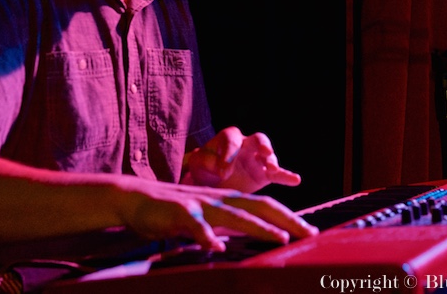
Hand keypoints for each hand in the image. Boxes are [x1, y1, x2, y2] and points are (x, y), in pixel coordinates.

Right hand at [120, 179, 317, 251]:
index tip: (311, 232)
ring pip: (234, 215)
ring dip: (259, 227)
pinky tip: (216, 247)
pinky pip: (195, 225)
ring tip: (280, 238)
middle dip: (287, 219)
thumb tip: (248, 242)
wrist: (135, 198)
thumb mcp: (205, 221)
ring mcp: (200, 204)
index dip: (288, 217)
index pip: (265, 206)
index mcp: (227, 201)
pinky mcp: (179, 213)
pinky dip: (206, 236)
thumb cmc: (172, 214)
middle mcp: (219, 200)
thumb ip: (226, 227)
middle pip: (259, 206)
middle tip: (310, 233)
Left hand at [182, 127, 302, 192]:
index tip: (223, 173)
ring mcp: (258, 160)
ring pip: (269, 156)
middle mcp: (246, 145)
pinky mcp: (265, 175)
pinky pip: (278, 175)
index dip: (228, 155)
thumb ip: (205, 162)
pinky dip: (286, 177)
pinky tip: (296, 180)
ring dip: (272, 161)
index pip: (231, 141)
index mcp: (228, 139)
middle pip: (258, 139)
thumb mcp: (198, 163)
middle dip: (262, 145)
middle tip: (264, 153)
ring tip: (272, 169)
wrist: (210, 183)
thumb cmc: (203, 169)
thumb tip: (221, 169)